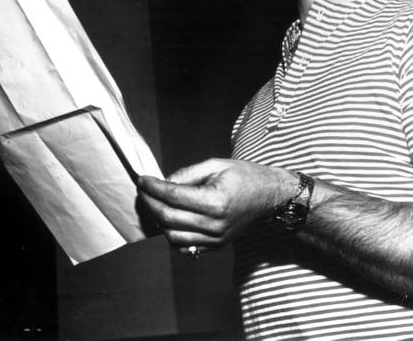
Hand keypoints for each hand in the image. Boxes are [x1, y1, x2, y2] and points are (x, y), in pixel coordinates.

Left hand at [137, 158, 295, 247]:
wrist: (270, 197)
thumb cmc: (245, 176)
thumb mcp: (217, 165)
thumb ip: (188, 174)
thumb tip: (164, 182)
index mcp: (215, 201)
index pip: (173, 196)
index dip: (153, 187)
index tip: (141, 179)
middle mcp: (214, 224)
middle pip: (168, 218)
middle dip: (150, 203)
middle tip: (143, 191)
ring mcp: (215, 239)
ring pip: (173, 236)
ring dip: (158, 220)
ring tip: (154, 204)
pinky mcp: (216, 246)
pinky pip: (185, 246)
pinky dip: (172, 235)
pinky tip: (169, 220)